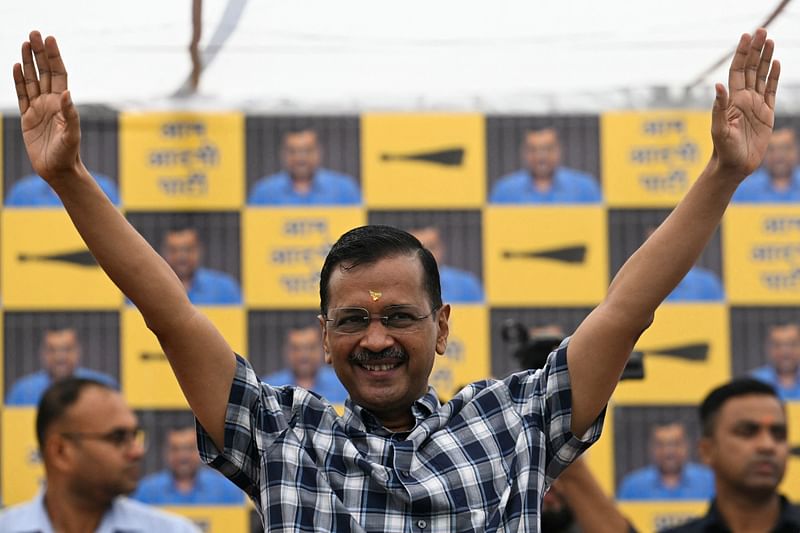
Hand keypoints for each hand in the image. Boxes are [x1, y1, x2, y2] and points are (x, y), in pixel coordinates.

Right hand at [12, 31, 82, 182]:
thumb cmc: (69, 153)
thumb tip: (66, 93)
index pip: (59, 74)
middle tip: (34, 33)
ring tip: (25, 43)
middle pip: (45, 72)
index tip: (50, 39)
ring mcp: (38, 109)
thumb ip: (70, 114)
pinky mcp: (27, 117)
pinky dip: (18, 81)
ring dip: (28, 62)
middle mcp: (51, 102)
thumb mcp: (72, 134)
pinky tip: (16, 66)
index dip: (54, 57)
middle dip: (40, 53)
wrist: (58, 170)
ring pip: (32, 80)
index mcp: (63, 103)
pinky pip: (22, 95)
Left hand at [711, 28, 779, 178]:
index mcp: (731, 100)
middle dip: (755, 50)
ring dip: (765, 58)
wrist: (735, 166)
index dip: (742, 54)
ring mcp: (755, 105)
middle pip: (751, 68)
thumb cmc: (723, 150)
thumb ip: (719, 107)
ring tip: (770, 40)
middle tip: (761, 31)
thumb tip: (718, 85)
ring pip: (762, 76)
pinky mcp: (766, 113)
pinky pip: (771, 90)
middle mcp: (743, 99)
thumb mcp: (719, 129)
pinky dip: (774, 76)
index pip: (737, 71)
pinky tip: (776, 63)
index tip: (746, 37)